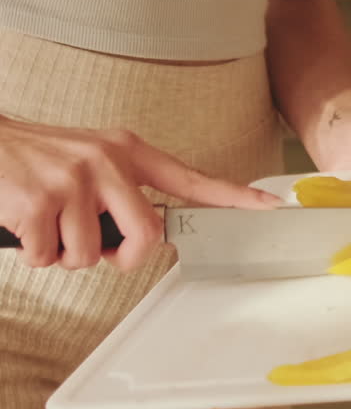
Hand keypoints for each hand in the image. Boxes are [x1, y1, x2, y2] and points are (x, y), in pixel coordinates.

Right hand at [0, 115, 279, 272]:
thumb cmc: (40, 160)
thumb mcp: (91, 160)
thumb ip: (123, 191)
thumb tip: (145, 237)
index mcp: (127, 151)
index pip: (190, 178)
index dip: (232, 196)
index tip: (267, 206)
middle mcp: (107, 161)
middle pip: (146, 234)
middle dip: (121, 257)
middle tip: (96, 249)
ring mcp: (74, 179)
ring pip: (89, 255)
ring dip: (63, 253)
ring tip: (47, 220)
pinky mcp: (39, 200)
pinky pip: (49, 258)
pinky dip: (33, 254)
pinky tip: (24, 223)